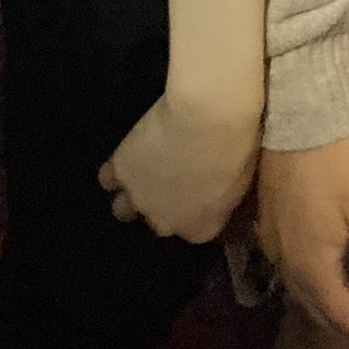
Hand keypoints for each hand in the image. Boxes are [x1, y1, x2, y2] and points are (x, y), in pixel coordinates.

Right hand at [100, 94, 259, 244]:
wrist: (208, 117)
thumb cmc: (238, 146)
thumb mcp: (240, 183)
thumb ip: (221, 200)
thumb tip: (213, 196)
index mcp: (200, 230)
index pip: (192, 231)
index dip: (193, 211)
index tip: (198, 194)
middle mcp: (166, 224)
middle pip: (158, 223)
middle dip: (162, 206)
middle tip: (172, 181)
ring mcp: (139, 199)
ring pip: (123, 209)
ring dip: (132, 195)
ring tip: (142, 174)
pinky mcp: (120, 171)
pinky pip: (108, 179)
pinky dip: (115, 171)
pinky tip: (125, 159)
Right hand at [257, 130, 348, 348]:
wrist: (300, 105)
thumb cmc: (343, 159)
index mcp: (311, 267)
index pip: (346, 319)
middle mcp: (286, 263)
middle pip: (323, 313)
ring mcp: (274, 240)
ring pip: (307, 294)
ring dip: (338, 315)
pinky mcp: (272, 218)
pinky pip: (298, 272)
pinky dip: (322, 290)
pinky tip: (333, 283)